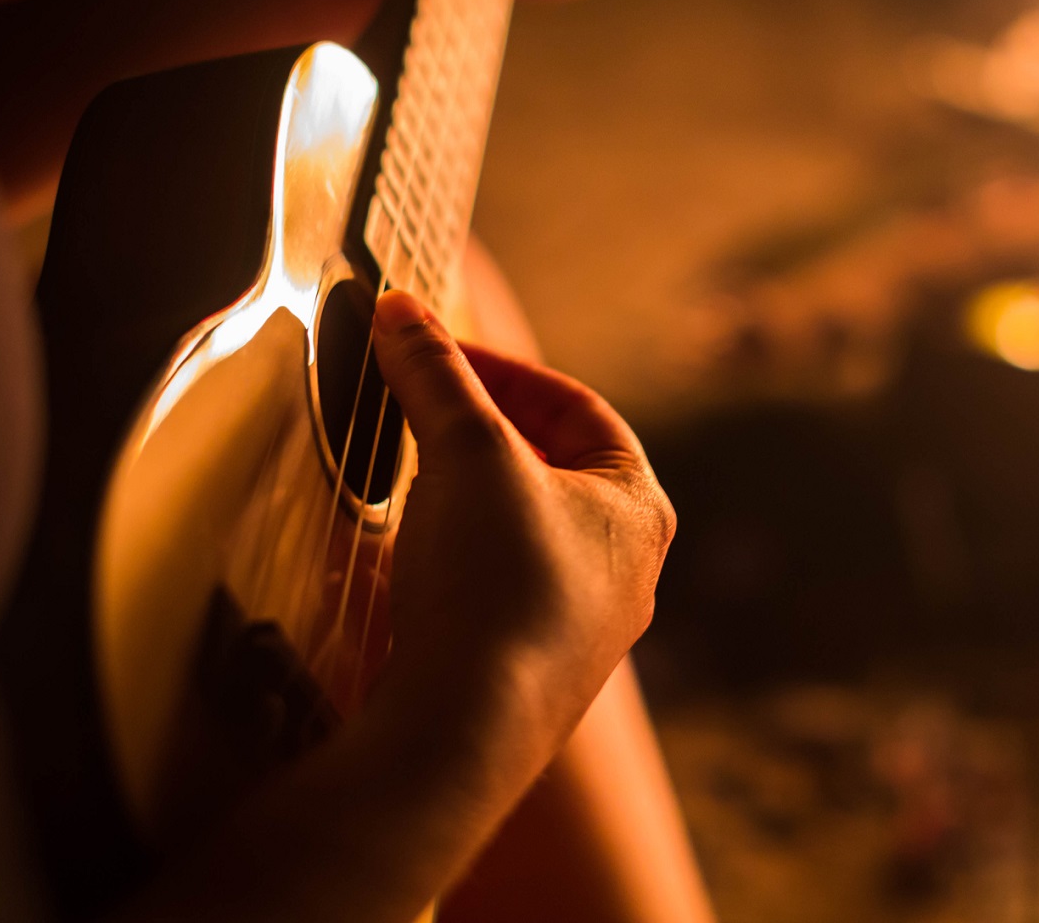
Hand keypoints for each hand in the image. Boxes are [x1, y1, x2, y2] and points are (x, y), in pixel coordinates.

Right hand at [370, 290, 673, 739]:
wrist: (466, 729)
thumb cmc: (495, 582)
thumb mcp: (465, 448)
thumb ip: (435, 372)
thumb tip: (399, 309)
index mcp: (639, 507)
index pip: (580, 408)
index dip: (506, 370)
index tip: (440, 356)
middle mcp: (627, 570)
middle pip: (556, 468)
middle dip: (487, 431)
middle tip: (424, 408)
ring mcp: (582, 628)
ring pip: (527, 533)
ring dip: (470, 496)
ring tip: (414, 475)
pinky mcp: (530, 671)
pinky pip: (500, 591)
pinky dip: (460, 558)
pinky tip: (416, 560)